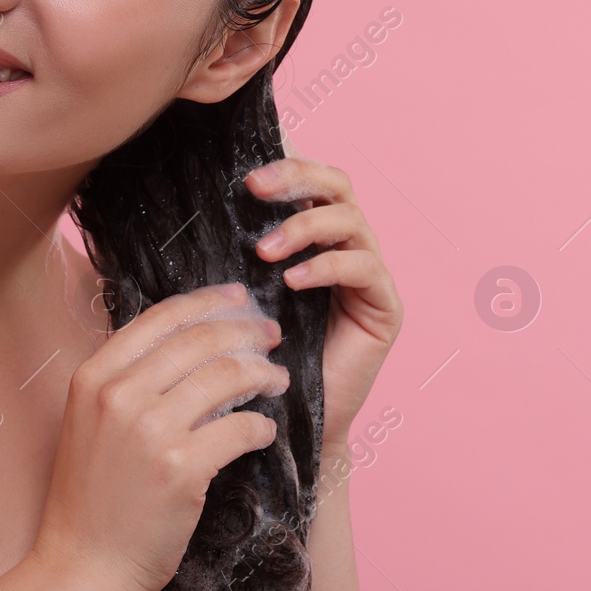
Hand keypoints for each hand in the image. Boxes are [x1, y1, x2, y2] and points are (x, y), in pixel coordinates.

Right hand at [30, 283, 288, 590]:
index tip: (239, 297)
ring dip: (262, 374)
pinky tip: (264, 430)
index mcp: (94, 376)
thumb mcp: (91, 419)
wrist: (84, 564)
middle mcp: (119, 396)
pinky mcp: (182, 469)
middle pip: (201, 340)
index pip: (162, 317)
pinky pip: (240, 428)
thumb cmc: (93, 493)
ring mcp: (150, 431)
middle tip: (271, 335)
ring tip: (275, 380)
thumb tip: (189, 337)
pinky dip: (260, 426)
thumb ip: (129, 377)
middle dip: (246, 331)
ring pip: (227, 377)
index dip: (209, 301)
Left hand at [245, 145, 403, 449]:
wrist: (288, 421)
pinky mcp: (386, 307)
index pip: (313, 184)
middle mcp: (348, 249)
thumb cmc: (261, 358)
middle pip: (340, 186)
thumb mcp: (244, 294)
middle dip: (298, 180)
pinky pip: (364, 268)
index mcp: (316, 239)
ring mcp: (370, 277)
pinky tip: (294, 282)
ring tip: (266, 252)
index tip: (246, 180)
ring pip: (352, 221)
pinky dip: (327, 267)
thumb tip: (205, 209)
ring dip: (305, 227)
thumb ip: (239, 254)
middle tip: (257, 190)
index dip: (287, 170)